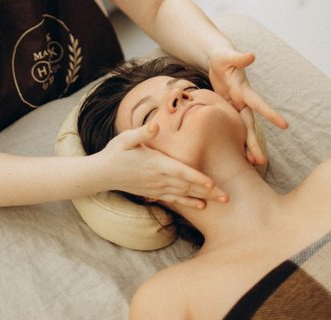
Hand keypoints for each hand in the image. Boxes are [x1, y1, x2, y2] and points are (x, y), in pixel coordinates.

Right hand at [101, 122, 228, 208]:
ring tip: (220, 201)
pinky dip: (189, 202)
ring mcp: (157, 187)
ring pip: (184, 194)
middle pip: (188, 185)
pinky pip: (175, 199)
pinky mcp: (154, 192)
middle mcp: (159, 178)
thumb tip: (156, 125)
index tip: (212, 183)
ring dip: (203, 197)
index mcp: (156, 163)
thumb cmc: (116, 152)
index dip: (197, 178)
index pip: (181, 172)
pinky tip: (201, 205)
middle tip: (227, 197)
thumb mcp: (127, 138)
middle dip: (208, 191)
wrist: (103, 173)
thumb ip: (143, 133)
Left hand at [208, 48, 287, 161]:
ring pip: (243, 129)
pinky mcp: (227, 109)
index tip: (285, 126)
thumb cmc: (222, 56)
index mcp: (243, 89)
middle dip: (255, 142)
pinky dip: (236, 139)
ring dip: (248, 145)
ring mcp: (236, 106)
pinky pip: (233, 127)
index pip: (258, 103)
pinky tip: (238, 154)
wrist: (217, 59)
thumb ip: (239, 57)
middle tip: (261, 161)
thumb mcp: (227, 55)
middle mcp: (242, 100)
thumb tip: (251, 55)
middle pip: (250, 124)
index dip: (270, 114)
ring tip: (254, 164)